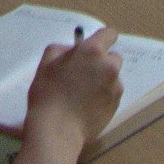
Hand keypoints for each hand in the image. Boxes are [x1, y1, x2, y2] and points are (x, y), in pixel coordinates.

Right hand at [27, 26, 123, 146]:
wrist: (57, 129)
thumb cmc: (48, 94)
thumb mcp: (46, 64)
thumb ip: (61, 50)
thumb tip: (72, 49)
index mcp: (92, 51)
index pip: (109, 34)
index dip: (102, 38)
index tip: (94, 46)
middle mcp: (109, 66)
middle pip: (113, 57)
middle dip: (101, 62)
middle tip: (83, 74)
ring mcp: (115, 85)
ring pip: (112, 76)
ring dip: (102, 80)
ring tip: (82, 94)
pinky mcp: (117, 103)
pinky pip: (112, 93)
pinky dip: (103, 96)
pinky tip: (87, 105)